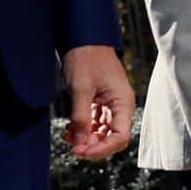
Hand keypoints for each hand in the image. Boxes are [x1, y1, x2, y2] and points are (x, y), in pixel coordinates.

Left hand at [62, 45, 134, 160]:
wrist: (82, 37)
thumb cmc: (86, 58)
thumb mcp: (81, 89)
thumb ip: (81, 118)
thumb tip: (79, 145)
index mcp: (123, 102)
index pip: (120, 137)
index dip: (102, 149)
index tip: (81, 152)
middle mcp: (120, 105)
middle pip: (112, 137)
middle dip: (93, 145)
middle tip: (72, 148)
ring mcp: (110, 103)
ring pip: (102, 131)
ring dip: (86, 138)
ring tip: (68, 136)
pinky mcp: (100, 101)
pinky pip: (95, 122)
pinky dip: (83, 128)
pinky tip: (69, 129)